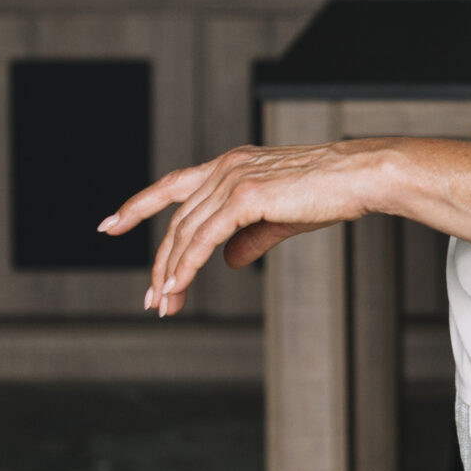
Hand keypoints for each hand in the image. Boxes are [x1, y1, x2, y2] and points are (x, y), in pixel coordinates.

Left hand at [102, 141, 387, 317]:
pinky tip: (178, 286)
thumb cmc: (331, 191)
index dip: (139, 205)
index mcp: (232, 165)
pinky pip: (205, 238)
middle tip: (153, 301)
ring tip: (165, 305)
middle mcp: (226, 167)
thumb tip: (227, 261)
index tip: (110, 224)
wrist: (361, 175)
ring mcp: (234, 178)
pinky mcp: (246, 195)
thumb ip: (250, 237)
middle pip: (177, 222)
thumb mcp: (281, 217)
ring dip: (171, 274)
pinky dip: (188, 265)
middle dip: (160, 265)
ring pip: (186, 233)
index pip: (173, 186)